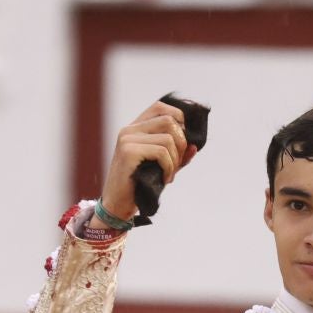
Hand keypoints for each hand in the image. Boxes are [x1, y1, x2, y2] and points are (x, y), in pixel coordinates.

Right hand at [99, 100, 195, 222]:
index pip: (160, 107)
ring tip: (169, 174)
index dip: (178, 117)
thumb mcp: (162, 167)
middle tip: (177, 163)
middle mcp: (129, 130)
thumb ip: (178, 156)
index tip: (182, 140)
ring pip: (168, 138)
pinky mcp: (128, 152)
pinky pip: (161, 152)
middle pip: (169, 120)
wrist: (117, 205)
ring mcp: (127, 139)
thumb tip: (195, 146)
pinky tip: (165, 179)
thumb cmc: (139, 186)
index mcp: (135, 129)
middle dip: (181, 143)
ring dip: (176, 159)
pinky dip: (169, 167)